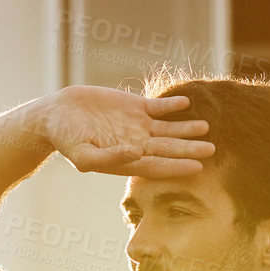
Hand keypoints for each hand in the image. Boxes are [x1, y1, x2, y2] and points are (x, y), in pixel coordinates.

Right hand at [37, 86, 214, 178]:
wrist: (58, 115)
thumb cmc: (66, 140)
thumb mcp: (83, 154)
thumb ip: (108, 159)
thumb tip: (134, 154)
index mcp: (126, 160)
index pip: (157, 166)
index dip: (177, 167)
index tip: (197, 168)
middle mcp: (136, 144)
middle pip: (169, 148)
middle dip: (190, 149)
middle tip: (212, 149)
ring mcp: (137, 125)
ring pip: (169, 128)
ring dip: (186, 128)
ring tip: (205, 127)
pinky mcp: (134, 106)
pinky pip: (158, 107)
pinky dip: (172, 105)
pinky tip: (186, 102)